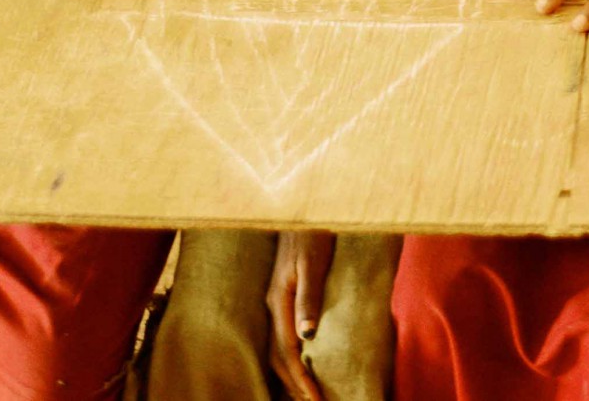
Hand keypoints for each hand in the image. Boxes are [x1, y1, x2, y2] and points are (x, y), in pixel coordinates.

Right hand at [264, 230, 334, 400]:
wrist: (304, 206)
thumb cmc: (313, 231)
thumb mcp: (313, 262)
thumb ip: (310, 296)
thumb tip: (307, 336)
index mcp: (279, 299)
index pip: (287, 350)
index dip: (301, 378)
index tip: (316, 399)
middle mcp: (272, 303)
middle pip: (277, 355)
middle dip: (294, 384)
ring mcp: (275, 299)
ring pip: (276, 347)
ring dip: (289, 374)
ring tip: (305, 394)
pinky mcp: (281, 294)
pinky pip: (280, 335)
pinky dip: (288, 356)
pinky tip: (298, 361)